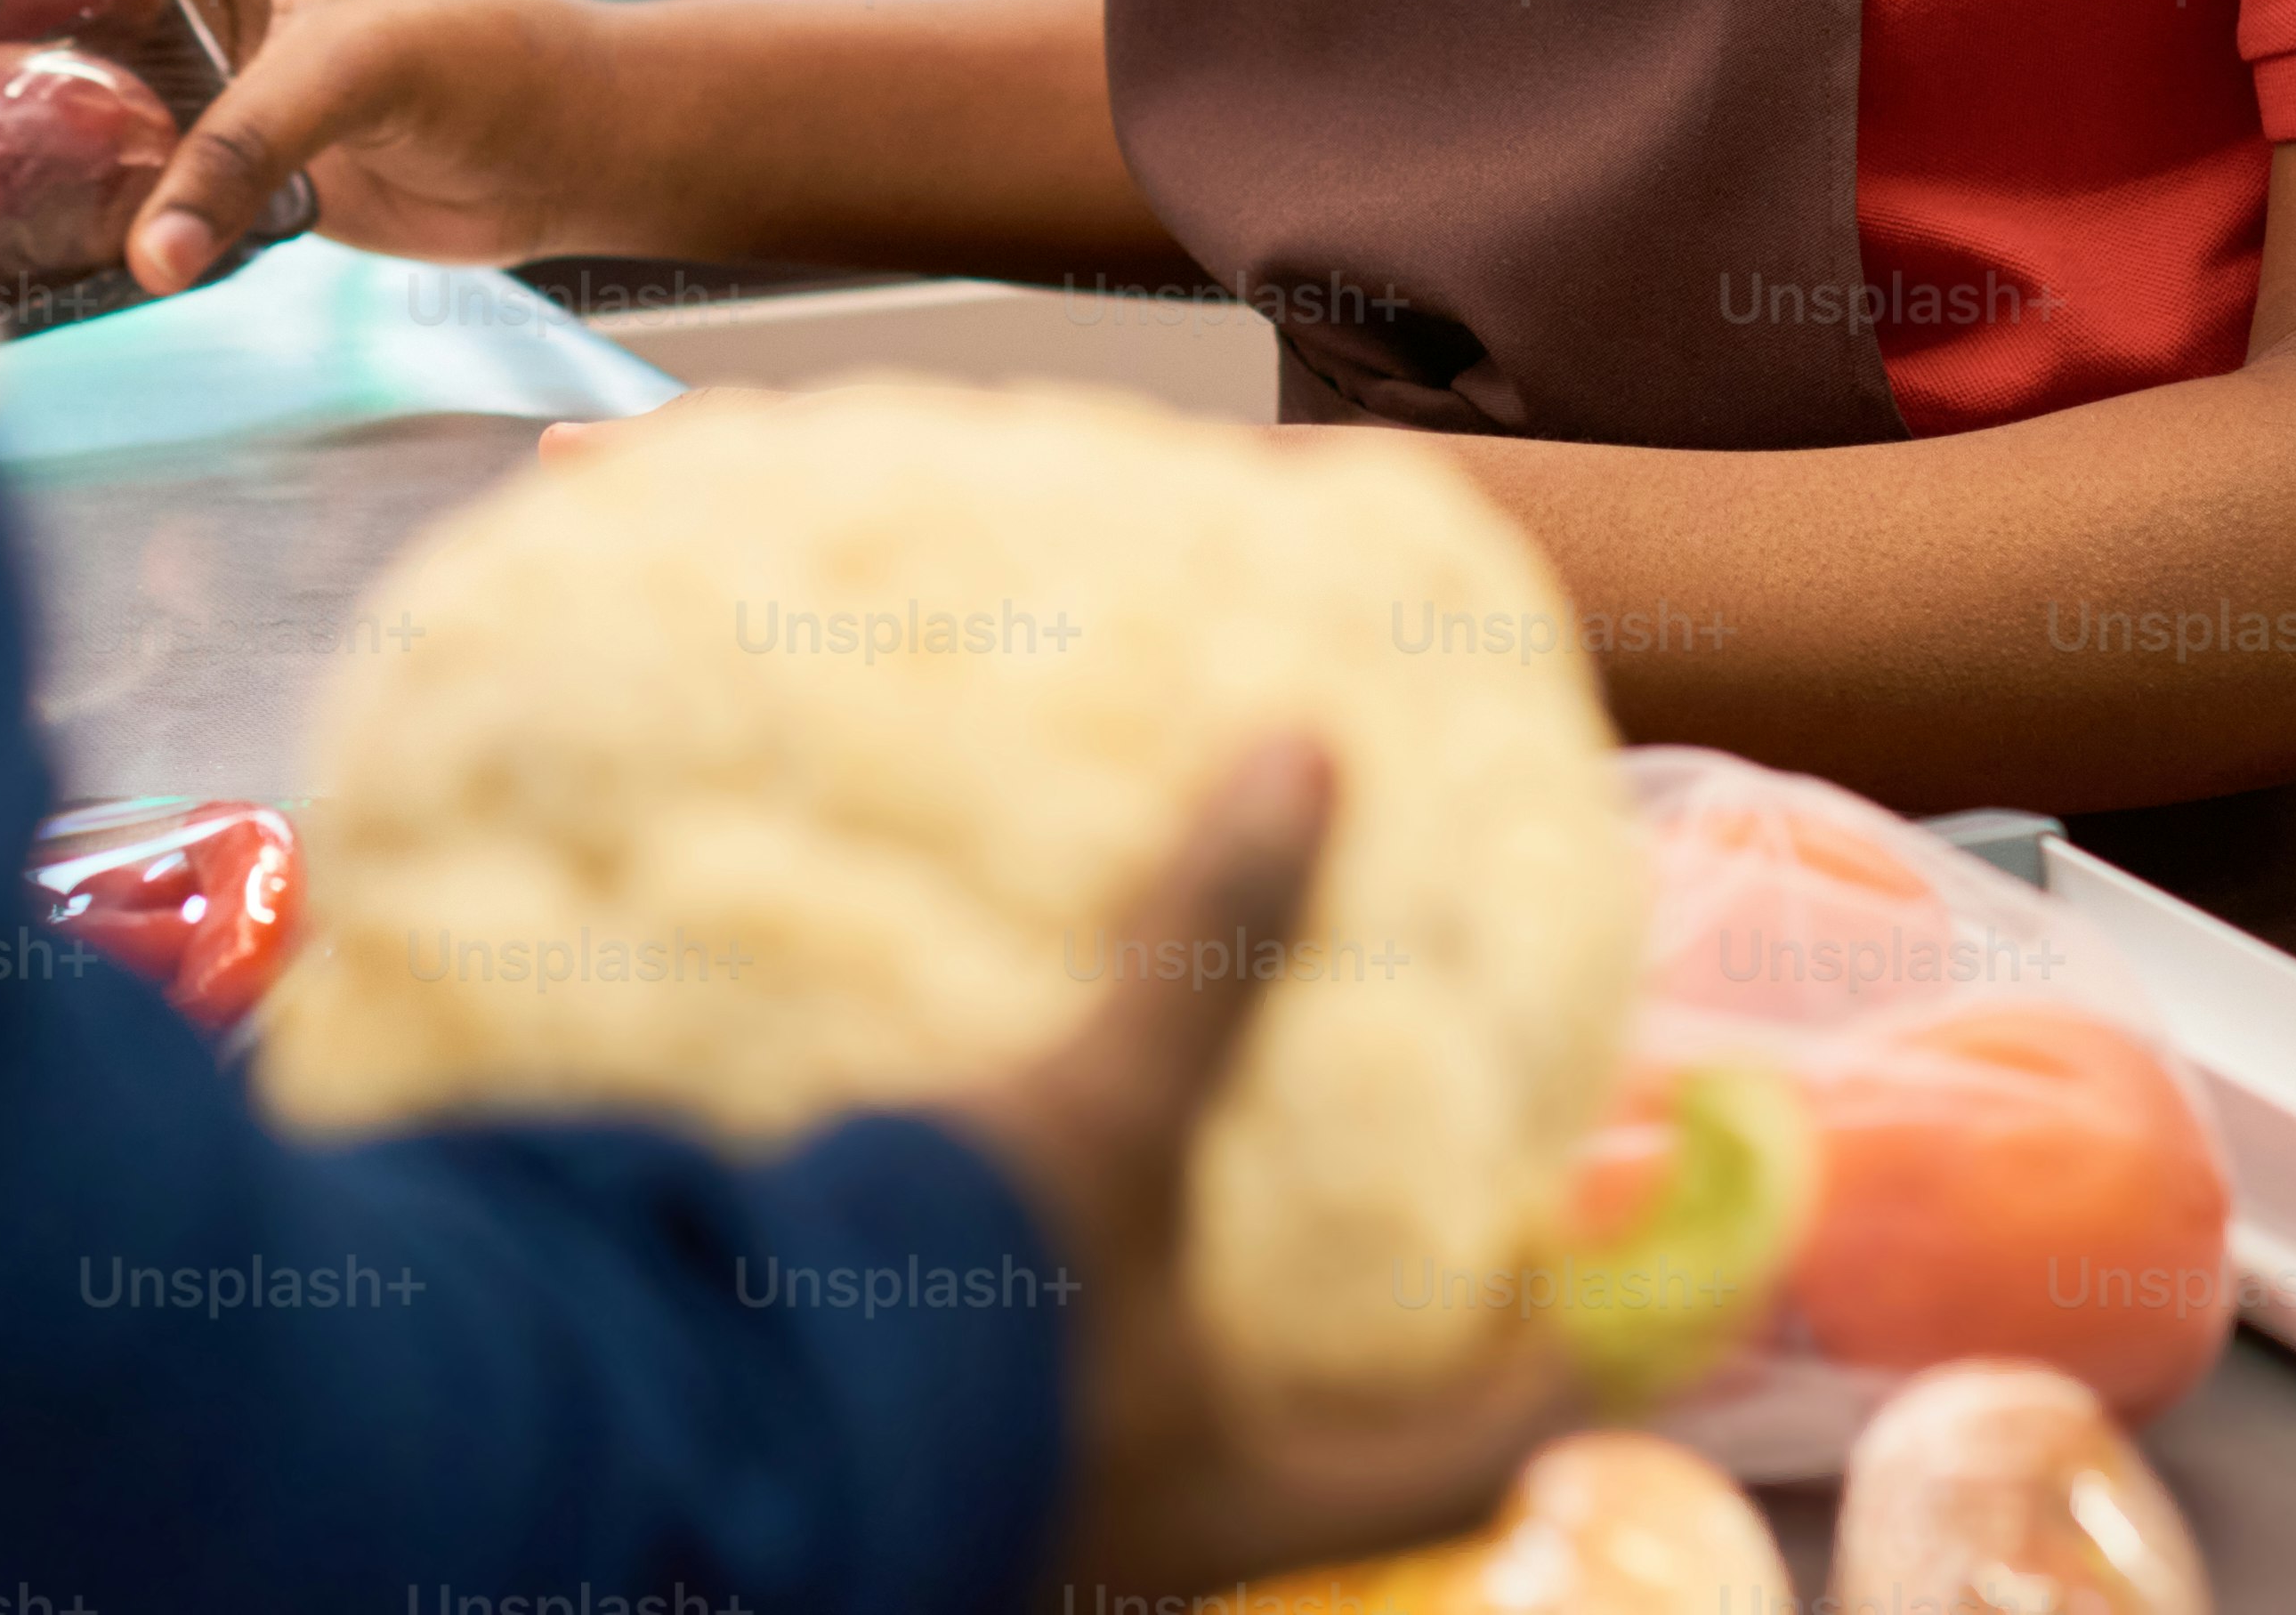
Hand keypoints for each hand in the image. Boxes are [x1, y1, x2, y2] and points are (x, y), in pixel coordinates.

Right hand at [934, 739, 1567, 1608]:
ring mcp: (1038, 1536)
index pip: (1478, 1454)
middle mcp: (1160, 1544)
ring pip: (1186, 1445)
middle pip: (1334, 1462)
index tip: (1593, 1270)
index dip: (1555, 1358)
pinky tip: (1036, 1229)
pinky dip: (1077, 1328)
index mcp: (1246, 1498)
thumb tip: (1308, 759)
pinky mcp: (931, 1488)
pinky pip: (1050, 1414)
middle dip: (1368, 1347)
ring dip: (1215, 1336)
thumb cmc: (941, 1323)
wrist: (701, 1431)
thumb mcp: (1092, 1129)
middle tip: (1405, 1216)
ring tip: (1227, 1202)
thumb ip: (1204, 961)